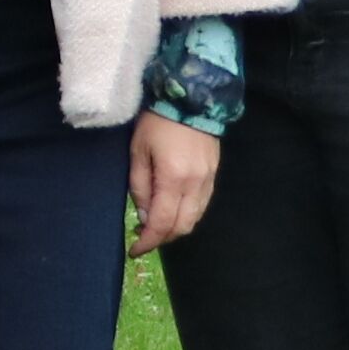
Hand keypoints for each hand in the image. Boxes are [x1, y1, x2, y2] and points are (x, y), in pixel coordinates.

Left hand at [128, 113, 217, 256]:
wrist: (190, 98)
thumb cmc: (157, 123)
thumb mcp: (138, 152)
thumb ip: (139, 187)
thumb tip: (145, 217)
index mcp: (173, 179)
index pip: (162, 224)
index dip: (148, 242)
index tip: (134, 251)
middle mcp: (195, 184)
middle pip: (182, 227)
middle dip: (162, 238)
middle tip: (143, 237)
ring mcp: (208, 180)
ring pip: (194, 219)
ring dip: (175, 229)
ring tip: (157, 224)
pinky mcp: (214, 174)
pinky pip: (202, 205)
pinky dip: (187, 215)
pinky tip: (173, 209)